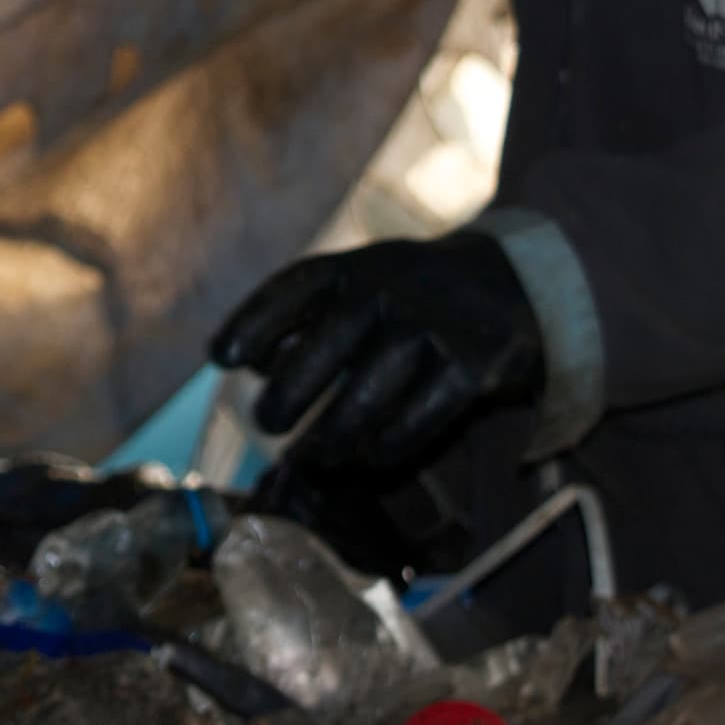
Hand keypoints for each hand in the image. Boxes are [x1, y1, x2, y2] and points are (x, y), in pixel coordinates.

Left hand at [209, 232, 543, 482]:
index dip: (250, 323)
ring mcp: (431, 327)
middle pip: (321, 354)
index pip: (290, 290)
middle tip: (267, 425)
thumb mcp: (352, 284)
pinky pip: (419, 418)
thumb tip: (244, 361)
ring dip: (331, 436)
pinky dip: (387, 446)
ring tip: (312, 456)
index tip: (222, 358)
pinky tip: (368, 457)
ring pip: (366, 397)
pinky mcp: (472, 365)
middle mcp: (388, 290)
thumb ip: (298, 315)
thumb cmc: (402, 296)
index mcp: (351, 267)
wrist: (502, 285)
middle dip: (286, 398)